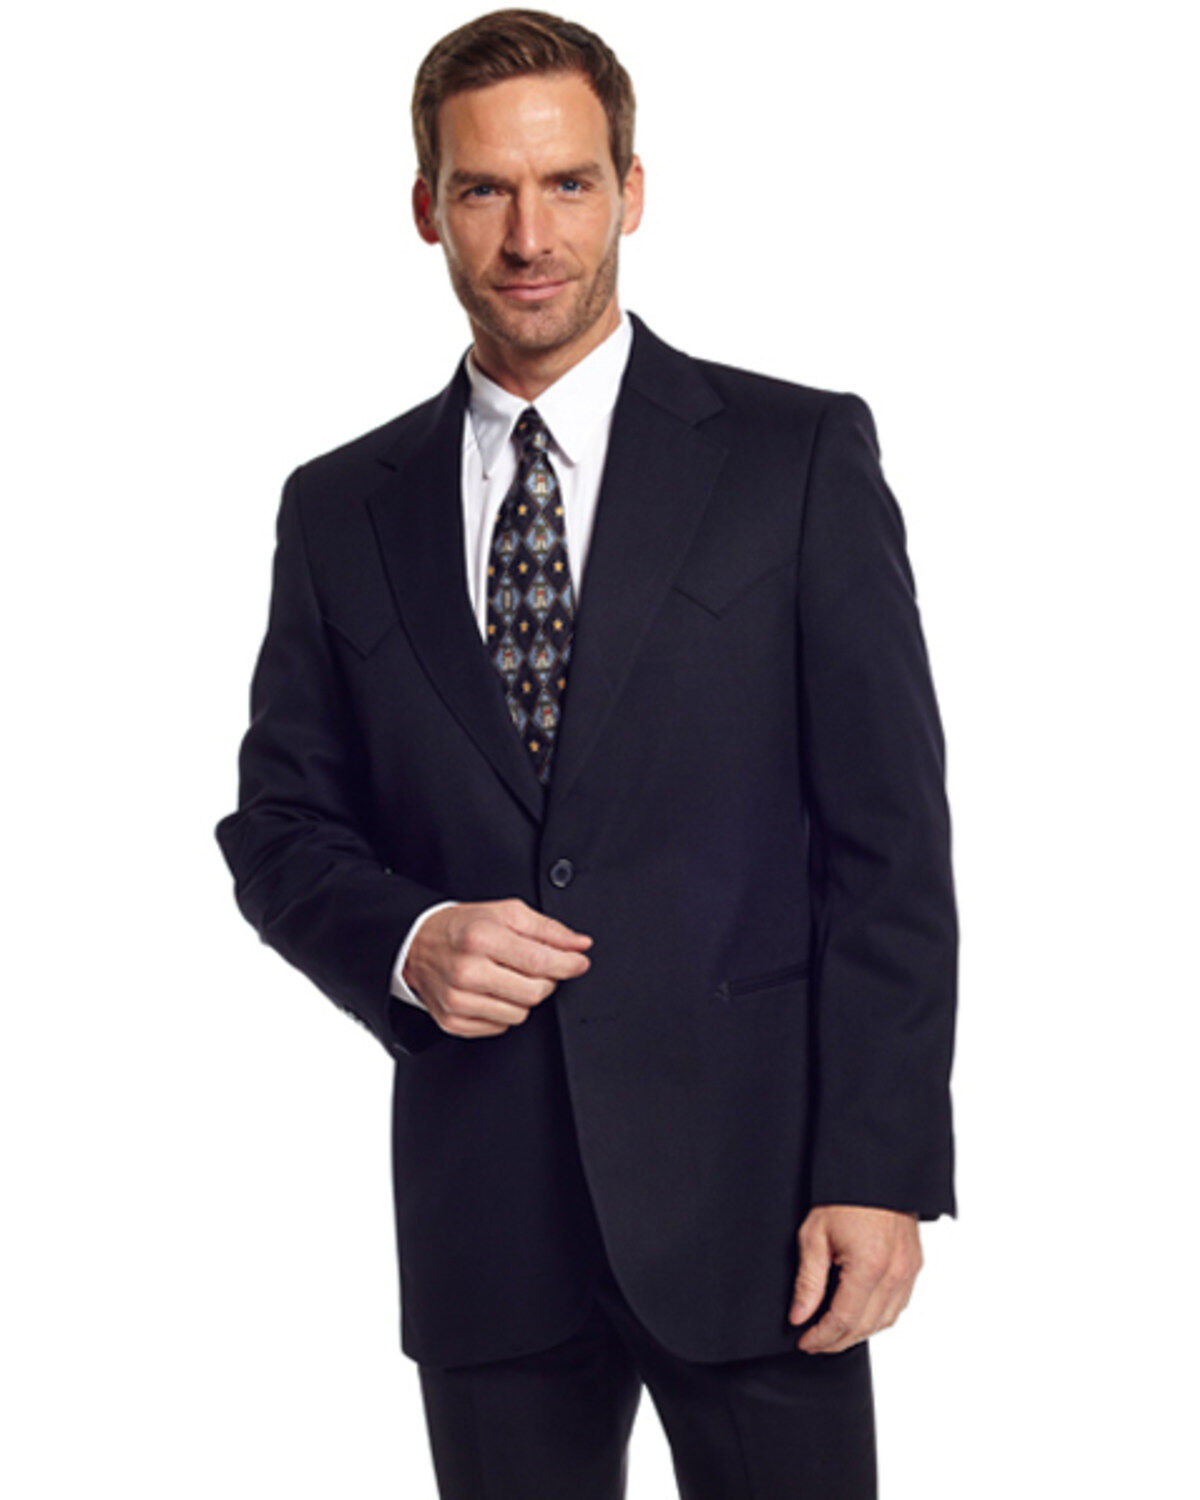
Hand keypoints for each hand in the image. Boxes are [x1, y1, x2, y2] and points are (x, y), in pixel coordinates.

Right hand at [403, 898, 592, 1038]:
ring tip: (510, 977)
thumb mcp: (506, 913)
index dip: (568, 964)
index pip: (540, 962)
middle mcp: (467, 971)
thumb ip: (548, 929)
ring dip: (525, 997)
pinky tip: (493, 991)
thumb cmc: (463, 927)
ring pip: (520, 1014)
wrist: (417, 944)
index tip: (579, 962)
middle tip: (538, 967)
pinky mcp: (453, 1021)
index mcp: (481, 938)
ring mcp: (458, 1000)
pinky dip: (505, 1010)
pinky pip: (500, 1026)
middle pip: (534, 993)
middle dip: (547, 981)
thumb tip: (580, 944)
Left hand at [788, 1204, 922, 1353]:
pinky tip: (859, 1314)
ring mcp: (908, 1270)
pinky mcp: (914, 1264)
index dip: (822, 1337)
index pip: (844, 1320)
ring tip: (833, 1332)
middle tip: (814, 1342)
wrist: (874, 1170)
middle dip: (836, 1340)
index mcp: (869, 1266)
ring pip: (885, 1321)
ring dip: (858, 1333)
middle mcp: (895, 1273)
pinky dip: (877, 1317)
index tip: (804, 1342)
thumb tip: (799, 1316)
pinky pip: (898, 1305)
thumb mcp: (815, 1234)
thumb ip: (808, 1281)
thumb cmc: (843, 1196)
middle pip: (865, 1327)